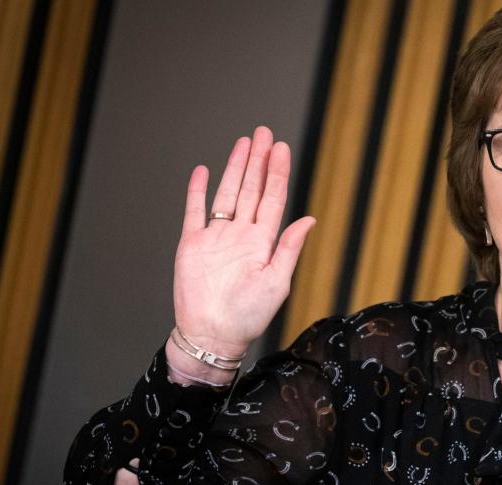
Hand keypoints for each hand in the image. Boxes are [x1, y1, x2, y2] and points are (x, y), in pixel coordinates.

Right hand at [172, 126, 314, 361]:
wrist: (212, 335)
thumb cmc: (248, 316)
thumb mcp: (276, 282)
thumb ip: (290, 248)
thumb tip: (310, 220)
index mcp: (263, 242)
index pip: (273, 199)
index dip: (277, 173)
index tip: (281, 148)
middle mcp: (241, 235)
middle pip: (251, 189)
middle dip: (258, 161)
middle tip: (264, 133)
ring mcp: (216, 237)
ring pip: (226, 193)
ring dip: (234, 168)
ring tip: (243, 143)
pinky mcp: (192, 244)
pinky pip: (194, 211)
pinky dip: (197, 191)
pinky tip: (204, 171)